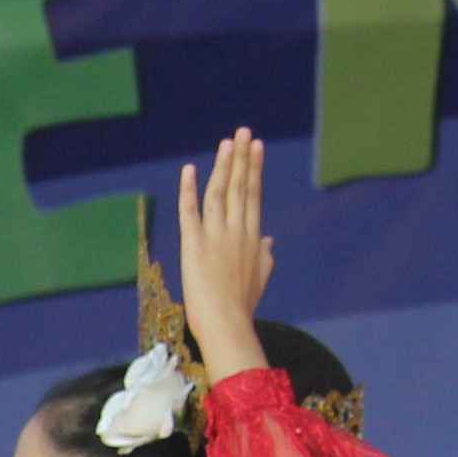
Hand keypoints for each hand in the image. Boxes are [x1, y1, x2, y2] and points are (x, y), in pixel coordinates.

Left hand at [175, 126, 272, 380]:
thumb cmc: (242, 306)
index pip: (253, 195)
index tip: (256, 148)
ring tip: (227, 142)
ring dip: (223, 166)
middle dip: (242, 158)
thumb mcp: (260, 278)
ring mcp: (216, 236)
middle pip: (240, 187)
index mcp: (253, 237)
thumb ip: (265, 255)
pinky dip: (188, 190)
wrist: (227, 324)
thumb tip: (269, 240)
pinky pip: (190, 212)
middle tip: (243, 132)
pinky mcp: (193, 246)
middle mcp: (237, 231)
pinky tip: (189, 170)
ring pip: (220, 193)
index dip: (253, 169)